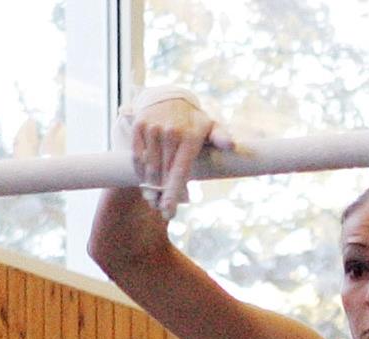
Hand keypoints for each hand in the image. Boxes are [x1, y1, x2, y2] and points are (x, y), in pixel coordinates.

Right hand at [112, 86, 234, 219]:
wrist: (169, 97)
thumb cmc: (193, 121)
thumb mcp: (210, 126)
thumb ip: (221, 137)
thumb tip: (231, 146)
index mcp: (190, 137)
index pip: (180, 171)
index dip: (173, 193)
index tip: (168, 211)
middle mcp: (170, 132)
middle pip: (163, 174)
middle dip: (161, 196)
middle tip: (164, 212)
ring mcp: (152, 129)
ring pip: (149, 168)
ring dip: (149, 188)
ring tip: (153, 201)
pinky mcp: (138, 127)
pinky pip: (137, 158)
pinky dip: (141, 173)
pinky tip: (146, 183)